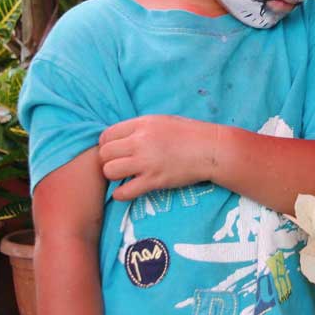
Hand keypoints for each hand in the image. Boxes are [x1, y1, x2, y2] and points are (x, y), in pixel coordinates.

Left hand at [98, 115, 218, 201]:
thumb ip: (140, 128)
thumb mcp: (162, 121)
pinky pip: (124, 191)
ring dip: (114, 176)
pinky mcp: (154, 180)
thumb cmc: (190, 134)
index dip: (107, 145)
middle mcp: (140, 141)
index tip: (115, 152)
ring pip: (109, 171)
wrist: (210, 149)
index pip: (107, 135)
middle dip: (108, 161)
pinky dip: (121, 194)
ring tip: (124, 177)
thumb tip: (121, 137)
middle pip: (104, 153)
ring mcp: (146, 161)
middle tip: (120, 165)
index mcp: (142, 124)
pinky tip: (127, 191)